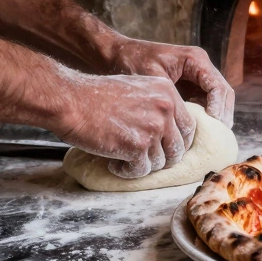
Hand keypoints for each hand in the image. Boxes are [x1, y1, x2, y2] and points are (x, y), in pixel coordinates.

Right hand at [56, 74, 195, 178]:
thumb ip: (158, 106)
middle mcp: (166, 109)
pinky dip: (127, 172)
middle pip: (178, 148)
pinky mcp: (137, 146)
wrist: (72, 100)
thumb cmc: (97, 95)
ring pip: (160, 162)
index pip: (188, 127)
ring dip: (142, 165)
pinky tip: (114, 163)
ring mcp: (153, 128)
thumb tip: (171, 132)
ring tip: (123, 158)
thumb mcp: (138, 89)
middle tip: (143, 159)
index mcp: (168, 92)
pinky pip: (142, 171)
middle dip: (162, 158)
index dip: (178, 142)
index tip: (165, 149)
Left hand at [104, 37, 235, 126]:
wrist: (116, 55)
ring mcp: (197, 79)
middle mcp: (200, 68)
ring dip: (216, 120)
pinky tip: (196, 136)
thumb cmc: (132, 61)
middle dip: (222, 116)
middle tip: (216, 139)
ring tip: (210, 141)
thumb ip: (170, 97)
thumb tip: (185, 123)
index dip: (219, 108)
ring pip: (218, 101)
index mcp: (195, 60)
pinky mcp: (190, 89)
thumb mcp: (152, 78)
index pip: (218, 87)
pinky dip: (204, 120)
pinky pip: (204, 105)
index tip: (213, 126)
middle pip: (224, 95)